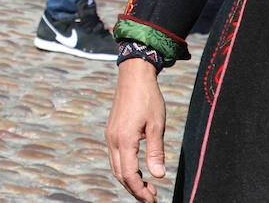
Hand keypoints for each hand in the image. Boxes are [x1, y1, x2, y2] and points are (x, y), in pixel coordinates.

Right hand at [105, 58, 166, 201]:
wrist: (133, 77)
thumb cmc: (148, 99)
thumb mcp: (157, 126)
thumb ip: (156, 152)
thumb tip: (158, 176)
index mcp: (124, 140)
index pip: (129, 174)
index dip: (140, 191)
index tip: (153, 200)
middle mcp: (113, 140)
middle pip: (119, 174)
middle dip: (134, 189)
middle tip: (152, 197)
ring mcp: (110, 135)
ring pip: (116, 166)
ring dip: (129, 180)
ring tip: (147, 187)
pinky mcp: (112, 131)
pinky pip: (115, 157)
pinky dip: (125, 168)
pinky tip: (139, 169)